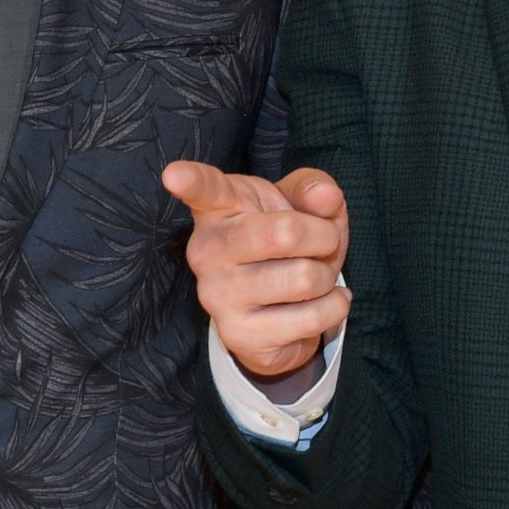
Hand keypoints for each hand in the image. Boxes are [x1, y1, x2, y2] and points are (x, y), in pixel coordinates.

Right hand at [164, 161, 348, 378]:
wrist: (277, 310)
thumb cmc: (285, 244)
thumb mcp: (300, 205)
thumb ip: (313, 190)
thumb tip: (326, 198)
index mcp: (220, 208)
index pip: (205, 190)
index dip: (191, 180)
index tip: (174, 174)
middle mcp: (208, 250)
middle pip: (285, 233)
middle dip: (324, 237)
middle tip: (320, 244)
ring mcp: (217, 295)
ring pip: (304, 278)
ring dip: (327, 276)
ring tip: (312, 277)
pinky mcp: (237, 333)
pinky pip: (310, 317)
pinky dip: (334, 306)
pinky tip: (322, 303)